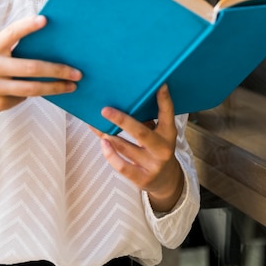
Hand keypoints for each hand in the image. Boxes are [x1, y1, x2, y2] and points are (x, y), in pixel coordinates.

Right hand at [0, 15, 81, 154]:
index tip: (45, 19)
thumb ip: (12, 46)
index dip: (28, 26)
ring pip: (32, 88)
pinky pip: (24, 97)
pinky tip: (47, 90)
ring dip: (56, 87)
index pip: (11, 33)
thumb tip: (50, 46)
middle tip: (77, 72)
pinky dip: (36, 92)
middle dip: (57, 70)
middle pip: (31, 67)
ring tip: (72, 85)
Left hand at [93, 84, 183, 212]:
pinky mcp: (142, 179)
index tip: (159, 84)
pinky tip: (103, 142)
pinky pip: (122, 166)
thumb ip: (146, 120)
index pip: (168, 114)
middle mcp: (163, 149)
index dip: (164, 99)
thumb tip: (124, 101)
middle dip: (122, 120)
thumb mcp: (159, 134)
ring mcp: (153, 165)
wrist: (166, 181)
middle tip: (105, 110)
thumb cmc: (157, 148)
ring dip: (108, 135)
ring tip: (96, 124)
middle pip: (141, 133)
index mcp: (169, 133)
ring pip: (126, 148)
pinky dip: (110, 154)